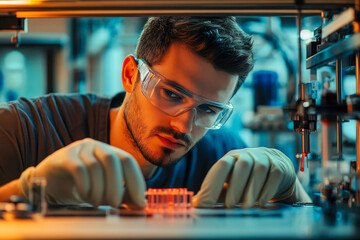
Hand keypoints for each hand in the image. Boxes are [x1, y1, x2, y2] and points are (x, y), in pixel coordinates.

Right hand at [19, 138, 145, 207]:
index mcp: (110, 151)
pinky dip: (85, 185)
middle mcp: (97, 146)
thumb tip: (140, 205)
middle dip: (117, 185)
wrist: (50, 182)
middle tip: (115, 204)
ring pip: (95, 166)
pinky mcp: (64, 156)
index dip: (136, 180)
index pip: (128, 160)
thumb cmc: (81, 186)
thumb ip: (122, 195)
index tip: (139, 201)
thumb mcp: (105, 190)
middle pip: (113, 160)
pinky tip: (85, 195)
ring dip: (98, 189)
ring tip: (95, 202)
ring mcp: (80, 149)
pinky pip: (78, 169)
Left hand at [193, 147, 296, 207]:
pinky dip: (267, 189)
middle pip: (241, 166)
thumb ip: (214, 192)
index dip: (212, 184)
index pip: (221, 166)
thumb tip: (195, 203)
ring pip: (259, 170)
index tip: (206, 203)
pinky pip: (274, 174)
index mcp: (231, 158)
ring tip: (246, 207)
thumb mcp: (229, 183)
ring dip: (252, 189)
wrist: (276, 169)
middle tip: (229, 206)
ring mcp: (264, 158)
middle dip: (235, 186)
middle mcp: (247, 155)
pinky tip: (261, 202)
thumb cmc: (246, 178)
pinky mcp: (278, 166)